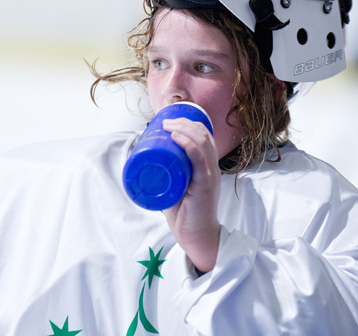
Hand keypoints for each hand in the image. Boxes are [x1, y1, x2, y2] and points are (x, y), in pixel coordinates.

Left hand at [161, 117, 220, 272]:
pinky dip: (189, 145)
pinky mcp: (206, 185)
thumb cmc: (186, 213)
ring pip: (202, 142)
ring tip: (167, 126)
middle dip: (183, 122)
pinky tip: (177, 137)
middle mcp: (212, 167)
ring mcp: (210, 175)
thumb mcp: (177, 187)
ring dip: (183, 129)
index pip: (204, 136)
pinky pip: (200, 159)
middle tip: (164, 122)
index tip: (168, 121)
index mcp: (207, 166)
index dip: (188, 123)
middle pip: (203, 134)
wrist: (197, 236)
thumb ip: (168, 176)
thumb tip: (145, 162)